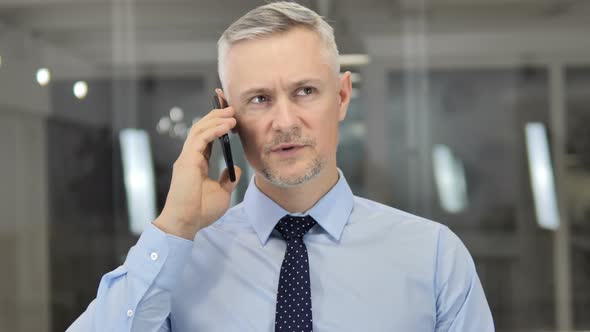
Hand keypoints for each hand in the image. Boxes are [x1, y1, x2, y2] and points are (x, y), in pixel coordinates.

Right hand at [154, 89, 241, 239]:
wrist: (186, 223)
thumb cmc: (201, 210)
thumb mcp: (222, 192)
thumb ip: (227, 179)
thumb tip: (235, 169)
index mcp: (197, 162)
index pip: (207, 137)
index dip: (217, 124)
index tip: (230, 114)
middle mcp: (190, 157)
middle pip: (202, 128)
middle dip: (216, 114)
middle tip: (231, 106)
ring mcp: (187, 157)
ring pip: (199, 129)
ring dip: (216, 119)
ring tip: (232, 113)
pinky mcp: (187, 161)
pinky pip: (200, 139)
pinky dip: (214, 130)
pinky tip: (227, 125)